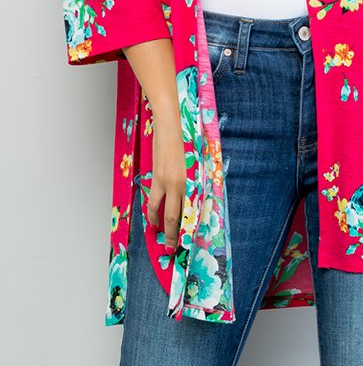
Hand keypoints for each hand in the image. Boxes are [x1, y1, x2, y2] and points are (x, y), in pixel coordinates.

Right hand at [147, 111, 186, 250]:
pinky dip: (152, 210)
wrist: (170, 126)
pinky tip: (153, 216)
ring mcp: (165, 181)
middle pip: (174, 217)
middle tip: (170, 248)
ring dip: (158, 224)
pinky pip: (153, 199)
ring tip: (158, 234)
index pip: (191, 211)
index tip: (187, 241)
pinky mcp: (156, 177)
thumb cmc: (187, 141)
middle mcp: (179, 185)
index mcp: (192, 181)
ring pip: (159, 210)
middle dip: (172, 235)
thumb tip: (198, 197)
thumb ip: (197, 180)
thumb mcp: (197, 162)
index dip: (188, 228)